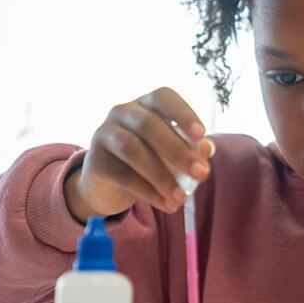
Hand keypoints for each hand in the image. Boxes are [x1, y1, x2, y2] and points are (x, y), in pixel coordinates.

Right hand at [65, 87, 214, 220]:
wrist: (110, 184)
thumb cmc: (149, 160)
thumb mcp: (172, 155)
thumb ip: (191, 150)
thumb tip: (207, 150)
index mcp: (146, 104)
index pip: (163, 98)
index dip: (183, 114)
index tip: (201, 134)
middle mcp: (122, 112)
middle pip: (149, 125)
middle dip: (177, 150)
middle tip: (200, 173)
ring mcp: (105, 134)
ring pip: (132, 149)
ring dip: (161, 175)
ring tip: (180, 198)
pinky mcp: (95, 161)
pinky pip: (122, 175)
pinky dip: (148, 192)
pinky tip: (166, 204)